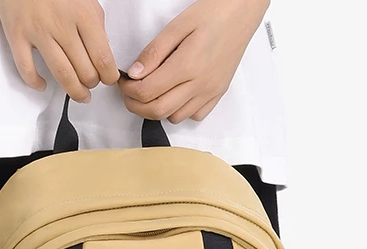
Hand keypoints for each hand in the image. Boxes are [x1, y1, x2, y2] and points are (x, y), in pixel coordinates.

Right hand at [0, 0, 119, 102]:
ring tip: (79, 95)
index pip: (102, 58)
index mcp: (83, 15)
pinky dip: (36, 83)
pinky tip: (43, 84)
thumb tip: (101, 52)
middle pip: (84, 71)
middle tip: (92, 84)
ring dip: (74, 92)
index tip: (108, 79)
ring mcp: (38, 32)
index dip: (108, 76)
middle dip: (92, 84)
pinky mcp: (17, 35)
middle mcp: (61, 25)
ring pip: (62, 76)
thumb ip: (95, 25)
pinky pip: (27, 69)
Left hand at [119, 0, 269, 122]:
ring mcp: (209, 92)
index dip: (129, 90)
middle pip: (157, 111)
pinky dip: (179, 111)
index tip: (124, 82)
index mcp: (186, 66)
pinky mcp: (217, 94)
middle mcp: (199, 85)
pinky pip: (194, 116)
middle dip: (136, 106)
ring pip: (174, 117)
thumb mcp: (177, 26)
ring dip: (157, 109)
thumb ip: (154, 52)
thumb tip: (134, 74)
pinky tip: (174, 95)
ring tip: (151, 92)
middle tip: (130, 93)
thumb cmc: (213, 13)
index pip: (147, 92)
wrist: (243, 13)